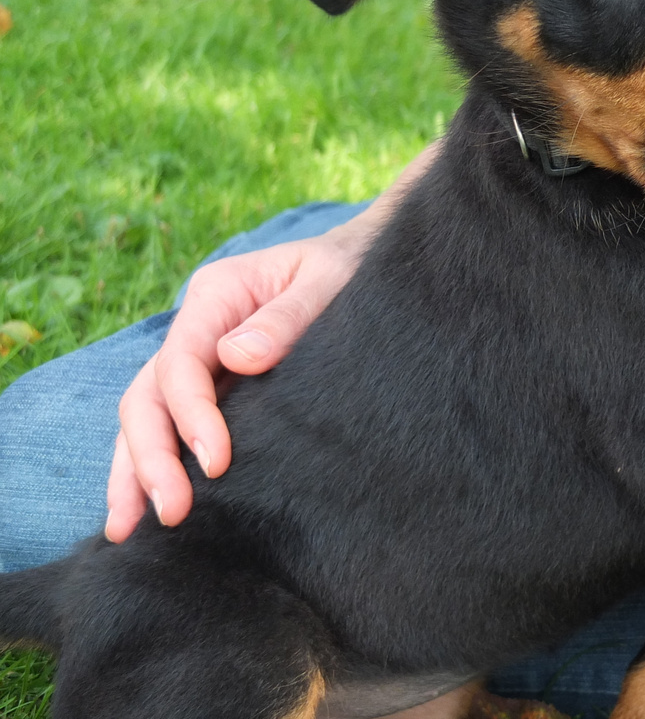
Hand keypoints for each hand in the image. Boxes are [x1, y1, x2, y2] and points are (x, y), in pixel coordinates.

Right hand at [103, 145, 441, 540]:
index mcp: (216, 295)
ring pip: (148, 418)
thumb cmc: (348, 269)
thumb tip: (237, 358)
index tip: (216, 462)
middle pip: (148, 396)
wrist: (363, 264)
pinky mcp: (217, 389)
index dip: (190, 415)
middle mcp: (198, 329)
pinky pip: (175, 428)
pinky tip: (150, 510)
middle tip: (171, 512)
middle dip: (150, 456)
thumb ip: (288, 316)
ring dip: (136, 472)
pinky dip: (158, 466)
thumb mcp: (328, 280)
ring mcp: (201, 360)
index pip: (181, 363)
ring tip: (129, 530)